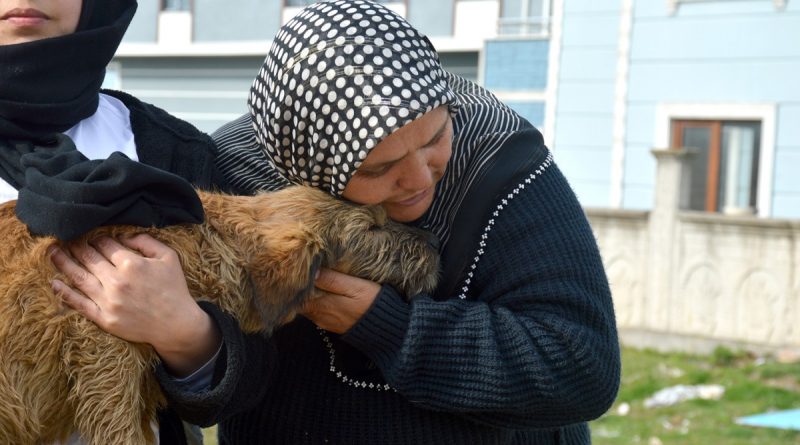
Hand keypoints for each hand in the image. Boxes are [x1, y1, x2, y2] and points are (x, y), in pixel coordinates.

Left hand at [49, 234, 220, 376]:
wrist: (176, 325)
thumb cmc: (174, 288)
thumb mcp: (168, 257)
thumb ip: (146, 241)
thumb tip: (123, 234)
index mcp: (131, 264)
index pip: (105, 244)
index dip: (97, 237)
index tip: (92, 235)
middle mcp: (116, 281)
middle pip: (88, 258)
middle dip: (76, 245)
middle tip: (64, 237)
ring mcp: (108, 301)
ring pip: (78, 277)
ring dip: (63, 262)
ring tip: (52, 252)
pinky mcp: (104, 318)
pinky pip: (79, 304)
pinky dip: (65, 293)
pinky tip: (55, 283)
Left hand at [301, 268, 380, 333]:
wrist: (386, 327)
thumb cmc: (371, 302)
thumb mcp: (354, 286)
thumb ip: (331, 280)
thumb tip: (311, 271)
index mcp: (321, 304)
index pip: (296, 293)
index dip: (293, 281)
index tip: (294, 268)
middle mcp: (318, 315)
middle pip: (299, 300)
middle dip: (298, 287)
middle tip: (300, 271)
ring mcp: (324, 321)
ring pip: (307, 306)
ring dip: (307, 294)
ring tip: (310, 279)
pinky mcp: (331, 324)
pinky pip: (316, 311)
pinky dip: (315, 301)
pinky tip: (322, 292)